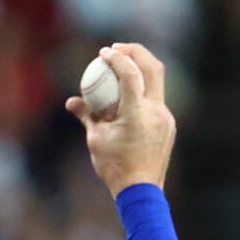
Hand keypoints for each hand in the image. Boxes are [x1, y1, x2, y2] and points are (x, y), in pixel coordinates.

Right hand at [66, 43, 174, 196]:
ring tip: (125, 67)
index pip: (130, 74)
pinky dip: (144, 91)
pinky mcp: (168, 125)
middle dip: (136, 52)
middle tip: (119, 49)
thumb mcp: (96, 139)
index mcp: (137, 113)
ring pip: (157, 83)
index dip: (117, 58)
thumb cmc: (115, 167)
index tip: (104, 53)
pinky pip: (157, 100)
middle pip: (153, 67)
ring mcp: (166, 117)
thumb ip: (86, 115)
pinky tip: (131, 95)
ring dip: (142, 70)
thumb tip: (72, 101)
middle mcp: (156, 111)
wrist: (141, 191)